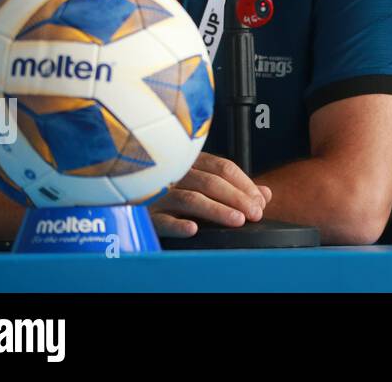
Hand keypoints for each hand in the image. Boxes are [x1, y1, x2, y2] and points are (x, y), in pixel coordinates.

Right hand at [149, 153, 272, 237]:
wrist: (124, 197)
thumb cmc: (173, 192)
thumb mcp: (205, 185)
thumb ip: (236, 190)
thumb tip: (266, 194)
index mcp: (191, 162)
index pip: (223, 167)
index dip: (244, 183)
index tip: (260, 200)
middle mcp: (175, 174)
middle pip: (211, 182)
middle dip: (237, 198)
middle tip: (254, 213)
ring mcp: (158, 194)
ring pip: (191, 199)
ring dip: (217, 210)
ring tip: (237, 220)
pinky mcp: (145, 215)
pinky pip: (161, 220)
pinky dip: (178, 224)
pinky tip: (193, 229)